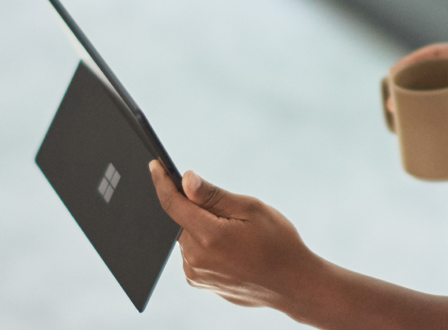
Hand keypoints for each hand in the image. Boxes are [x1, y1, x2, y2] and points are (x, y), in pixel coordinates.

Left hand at [149, 161, 327, 316]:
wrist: (293, 284)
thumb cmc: (279, 243)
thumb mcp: (251, 209)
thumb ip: (213, 195)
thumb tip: (186, 179)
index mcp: (209, 236)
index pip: (172, 203)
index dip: (162, 181)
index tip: (155, 164)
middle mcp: (196, 258)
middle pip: (179, 220)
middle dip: (190, 204)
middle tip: (215, 200)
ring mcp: (196, 273)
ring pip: (186, 236)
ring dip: (198, 226)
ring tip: (231, 229)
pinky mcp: (200, 281)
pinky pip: (192, 253)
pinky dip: (202, 242)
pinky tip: (228, 246)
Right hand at [390, 43, 447, 136]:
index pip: (437, 54)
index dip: (412, 61)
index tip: (393, 74)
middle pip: (433, 78)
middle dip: (409, 88)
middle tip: (391, 104)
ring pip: (440, 100)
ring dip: (420, 109)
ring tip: (399, 123)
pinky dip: (438, 127)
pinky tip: (424, 137)